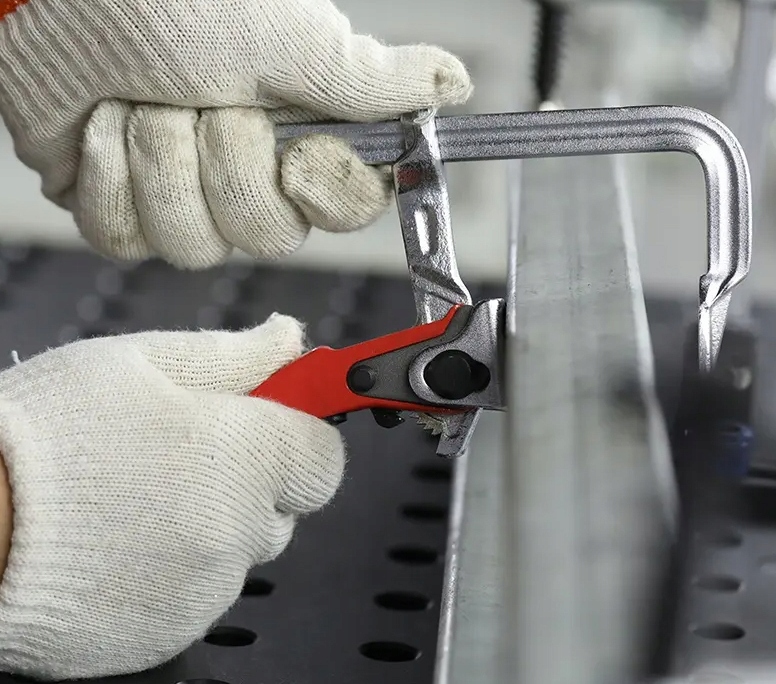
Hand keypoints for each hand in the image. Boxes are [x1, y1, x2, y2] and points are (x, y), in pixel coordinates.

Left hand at [0, 0, 471, 268]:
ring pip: (195, 245)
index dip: (324, 189)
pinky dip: (109, 174)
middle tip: (205, 98)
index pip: (346, 211)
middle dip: (227, 157)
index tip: (300, 152)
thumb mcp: (293, 37)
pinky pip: (126, 239)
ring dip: (163, 158)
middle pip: (266, 235)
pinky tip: (105, 126)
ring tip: (147, 101)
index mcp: (301, 140)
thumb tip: (452, 86)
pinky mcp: (122, 212)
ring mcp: (184, 201)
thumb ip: (377, 81)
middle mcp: (249, 179)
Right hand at [0, 315, 344, 679]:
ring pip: (243, 548)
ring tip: (143, 497)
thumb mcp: (142, 364)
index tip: (280, 420)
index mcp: (241, 458)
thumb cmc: (44, 436)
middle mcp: (235, 530)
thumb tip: (289, 339)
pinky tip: (128, 540)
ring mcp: (206, 588)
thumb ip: (234, 355)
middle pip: (287, 505)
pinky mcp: (174, 631)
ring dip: (215, 523)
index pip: (325, 455)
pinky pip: (204, 590)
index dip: (302, 433)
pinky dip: (181, 567)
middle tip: (191, 454)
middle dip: (255, 478)